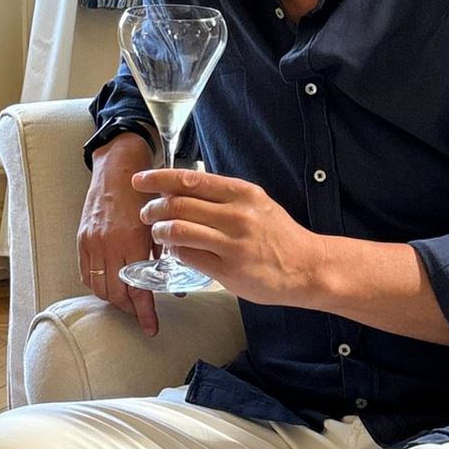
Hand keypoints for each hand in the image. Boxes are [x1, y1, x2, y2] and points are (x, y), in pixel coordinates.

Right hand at [77, 132, 159, 335]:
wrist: (117, 170)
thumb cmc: (144, 194)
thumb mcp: (159, 225)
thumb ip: (164, 257)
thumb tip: (175, 287)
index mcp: (131, 242)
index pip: (137, 290)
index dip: (144, 313)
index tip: (151, 328)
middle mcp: (108, 245)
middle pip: (115, 294)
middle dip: (129, 309)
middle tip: (141, 315)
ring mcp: (92, 243)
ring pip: (99, 287)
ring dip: (113, 298)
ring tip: (127, 300)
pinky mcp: (82, 239)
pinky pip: (85, 274)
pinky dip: (97, 284)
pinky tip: (109, 284)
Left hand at [133, 167, 324, 308]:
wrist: (308, 267)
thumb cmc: (278, 235)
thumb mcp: (255, 204)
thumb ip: (222, 197)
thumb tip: (180, 190)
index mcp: (242, 193)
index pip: (190, 180)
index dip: (159, 178)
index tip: (140, 180)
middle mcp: (237, 215)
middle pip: (179, 205)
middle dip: (153, 208)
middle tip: (145, 212)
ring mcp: (233, 244)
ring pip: (179, 231)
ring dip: (160, 231)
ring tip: (157, 232)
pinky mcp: (230, 270)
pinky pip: (189, 256)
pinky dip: (175, 251)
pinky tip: (174, 250)